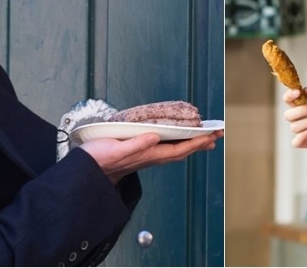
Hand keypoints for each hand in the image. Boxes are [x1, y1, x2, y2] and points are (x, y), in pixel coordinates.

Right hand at [81, 131, 221, 180]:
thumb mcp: (116, 149)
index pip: (179, 148)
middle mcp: (151, 157)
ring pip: (176, 150)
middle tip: (217, 134)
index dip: (196, 141)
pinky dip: (178, 142)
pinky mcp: (141, 153)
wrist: (88, 172)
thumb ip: (136, 145)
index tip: (211, 135)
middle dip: (200, 142)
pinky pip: (167, 148)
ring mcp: (147, 156)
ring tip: (205, 138)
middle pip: (182, 150)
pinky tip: (180, 140)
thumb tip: (155, 136)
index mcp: (148, 155)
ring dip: (192, 143)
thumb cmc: (99, 160)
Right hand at [283, 87, 306, 149]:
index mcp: (304, 105)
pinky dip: (299, 137)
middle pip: (288, 115)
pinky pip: (296, 142)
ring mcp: (305, 130)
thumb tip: (305, 91)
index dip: (289, 96)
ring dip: (306, 121)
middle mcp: (302, 118)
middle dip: (299, 111)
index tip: (298, 91)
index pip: (288, 100)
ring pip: (294, 127)